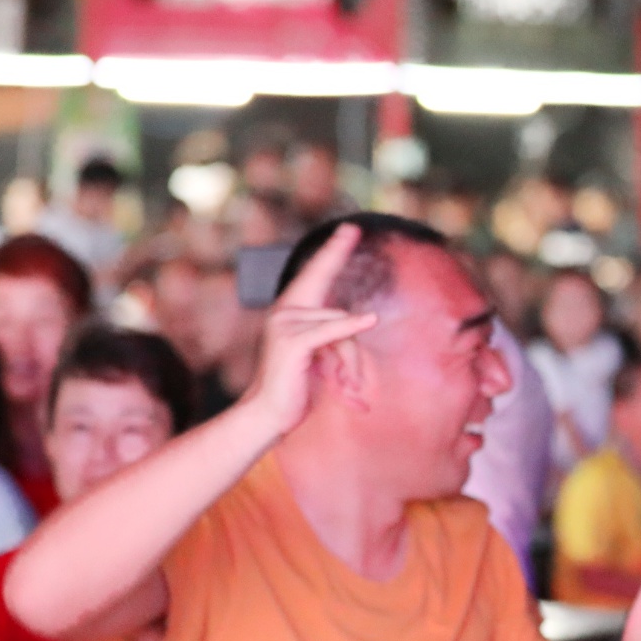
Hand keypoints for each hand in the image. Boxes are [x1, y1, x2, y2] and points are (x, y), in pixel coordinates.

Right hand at [241, 224, 377, 436]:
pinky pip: (332, 332)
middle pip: (330, 295)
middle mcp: (285, 311)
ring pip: (341, 327)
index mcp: (292, 312)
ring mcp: (286, 324)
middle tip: (352, 227)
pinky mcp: (293, 342)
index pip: (315, 275)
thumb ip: (338, 338)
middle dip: (336, 252)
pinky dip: (351, 329)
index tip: (347, 229)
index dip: (331, 252)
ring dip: (352, 362)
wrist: (270, 414)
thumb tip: (363, 322)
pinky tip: (370, 320)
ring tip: (347, 388)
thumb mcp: (323, 358)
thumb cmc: (298, 387)